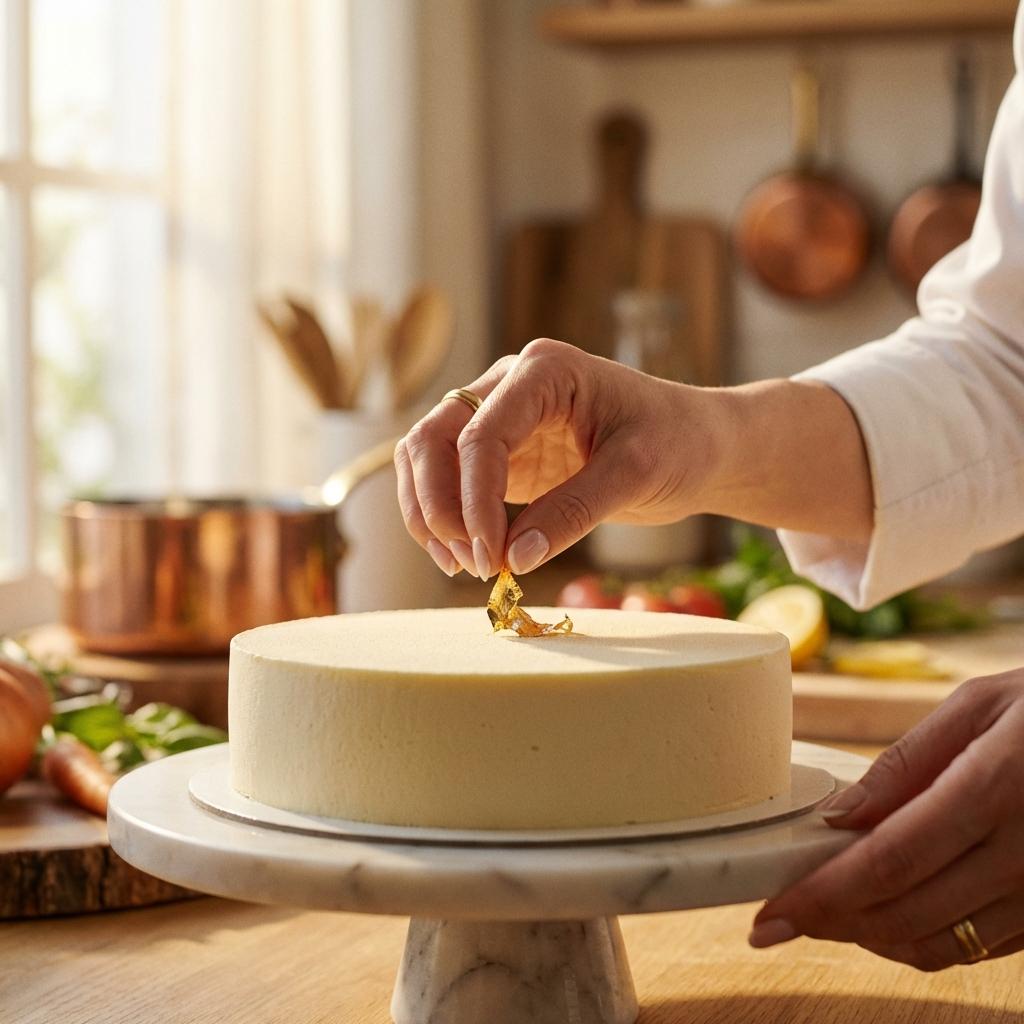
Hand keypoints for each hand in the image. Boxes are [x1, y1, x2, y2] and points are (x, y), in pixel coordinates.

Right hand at [394, 339, 718, 577]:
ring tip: (463, 566)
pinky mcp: (502, 454)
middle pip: (434, 439)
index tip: (492, 557)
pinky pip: (449, 482)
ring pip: (427, 458)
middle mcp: (509, 385)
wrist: (699, 444)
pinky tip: (466, 557)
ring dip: (431, 514)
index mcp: (543, 371)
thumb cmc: (678, 442)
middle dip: (440, 506)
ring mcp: (500, 418)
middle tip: (473, 564)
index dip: (475, 500)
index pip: (481, 434)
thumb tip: (512, 559)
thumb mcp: (637, 474)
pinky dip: (445, 519)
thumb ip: (574, 512)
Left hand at [750, 668, 1023, 970]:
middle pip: (907, 913)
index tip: (772, 914)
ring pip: (940, 943)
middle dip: (831, 922)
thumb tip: (843, 815)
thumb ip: (906, 761)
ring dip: (870, 936)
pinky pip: (980, 947)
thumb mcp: (979, 705)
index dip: (824, 895)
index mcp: (994, 788)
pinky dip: (922, 940)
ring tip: (826, 913)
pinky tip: (887, 913)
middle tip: (783, 918)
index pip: (891, 861)